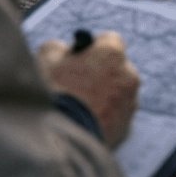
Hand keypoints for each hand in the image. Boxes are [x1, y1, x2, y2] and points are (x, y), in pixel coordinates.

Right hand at [36, 31, 139, 147]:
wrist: (60, 136)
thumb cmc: (53, 91)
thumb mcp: (46, 57)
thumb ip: (58, 47)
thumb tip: (62, 51)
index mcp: (112, 53)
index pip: (109, 40)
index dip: (93, 47)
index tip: (81, 56)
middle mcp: (128, 74)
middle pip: (116, 68)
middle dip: (100, 72)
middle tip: (78, 83)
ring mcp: (129, 102)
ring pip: (118, 93)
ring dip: (105, 96)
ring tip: (80, 106)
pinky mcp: (126, 126)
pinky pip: (116, 116)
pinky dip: (104, 117)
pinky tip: (85, 121)